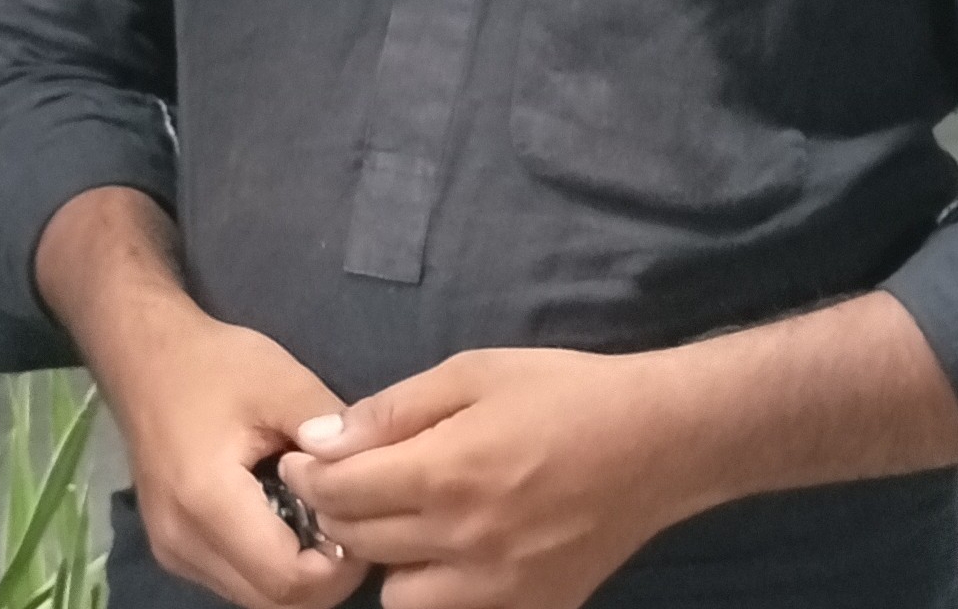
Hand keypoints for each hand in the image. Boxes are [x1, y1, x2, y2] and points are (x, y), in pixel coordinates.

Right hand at [36, 188, 369, 608]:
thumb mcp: (282, 381)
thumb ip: (328, 429)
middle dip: (325, 576)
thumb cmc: (215, 365)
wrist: (145, 357)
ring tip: (323, 516)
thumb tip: (371, 477)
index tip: (366, 518)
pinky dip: (271, 563)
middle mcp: (184, 544)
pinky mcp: (175, 551)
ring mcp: (175, 554)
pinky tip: (289, 518)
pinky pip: (236, 581)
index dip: (339, 565)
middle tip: (353, 521)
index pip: (287, 579)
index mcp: (208, 503)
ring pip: (254, 599)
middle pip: (272, 602)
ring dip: (298, 573)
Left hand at [279, 348, 683, 608]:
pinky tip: (449, 547)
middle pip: (359, 543)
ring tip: (404, 519)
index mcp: (448, 472)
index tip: (301, 461)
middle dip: (337, 510)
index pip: (342, 492)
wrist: (656, 443)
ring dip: (386, 559)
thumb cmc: (563, 392)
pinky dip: (435, 586)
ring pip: (397, 597)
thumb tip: (323, 438)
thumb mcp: (475, 372)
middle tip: (348, 481)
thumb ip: (394, 409)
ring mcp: (497, 589)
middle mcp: (464, 542)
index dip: (309, 475)